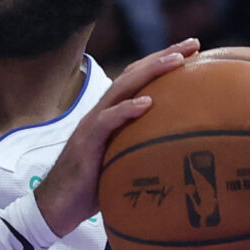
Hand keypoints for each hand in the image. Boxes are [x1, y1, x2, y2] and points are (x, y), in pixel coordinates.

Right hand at [34, 41, 198, 238]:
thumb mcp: (123, 162)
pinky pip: (107, 121)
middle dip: (164, 56)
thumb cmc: (92, 187)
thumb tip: (180, 154)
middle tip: (193, 44)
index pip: (138, 80)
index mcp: (111, 115)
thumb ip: (143, 150)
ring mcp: (92, 125)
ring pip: (122, 89)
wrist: (56, 206)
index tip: (193, 52)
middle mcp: (102, 112)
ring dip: (150, 72)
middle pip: (134, 75)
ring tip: (177, 61)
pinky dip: (126, 110)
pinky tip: (147, 103)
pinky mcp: (87, 143)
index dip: (163, 63)